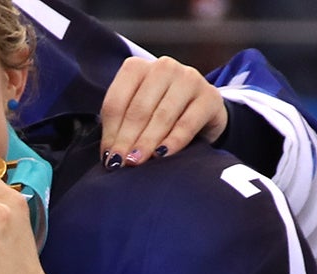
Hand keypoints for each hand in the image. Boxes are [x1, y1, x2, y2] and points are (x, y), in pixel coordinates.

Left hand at [99, 56, 227, 167]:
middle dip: (126, 140)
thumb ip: (120, 129)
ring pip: (162, 115)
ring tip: (136, 162)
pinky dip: (173, 141)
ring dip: (147, 142)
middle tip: (119, 164)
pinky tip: (162, 155)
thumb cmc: (159, 114)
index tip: (107, 157)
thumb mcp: (135, 115)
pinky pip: (187, 123)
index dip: (110, 132)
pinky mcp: (209, 97)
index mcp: (137, 68)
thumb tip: (111, 156)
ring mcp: (188, 79)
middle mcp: (163, 68)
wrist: (200, 114)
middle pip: (139, 109)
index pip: (116, 101)